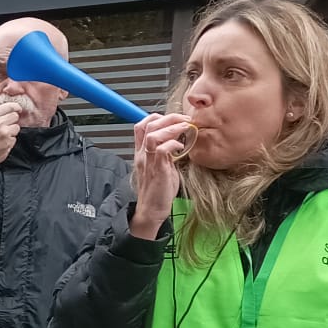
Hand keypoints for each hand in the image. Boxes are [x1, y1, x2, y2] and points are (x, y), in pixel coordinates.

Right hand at [0, 100, 24, 167]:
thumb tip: (6, 113)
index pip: (10, 106)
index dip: (16, 107)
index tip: (18, 109)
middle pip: (15, 117)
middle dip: (11, 121)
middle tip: (4, 126)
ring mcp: (4, 134)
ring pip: (16, 128)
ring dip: (11, 132)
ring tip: (0, 137)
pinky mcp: (8, 144)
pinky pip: (14, 140)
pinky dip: (9, 142)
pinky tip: (0, 144)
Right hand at [128, 114, 189, 238]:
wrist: (152, 210)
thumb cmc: (158, 191)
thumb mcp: (162, 166)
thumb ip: (167, 153)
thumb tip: (179, 141)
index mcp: (142, 153)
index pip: (141, 126)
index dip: (157, 117)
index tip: (175, 119)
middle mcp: (142, 154)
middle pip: (148, 124)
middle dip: (169, 118)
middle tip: (185, 120)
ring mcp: (148, 161)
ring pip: (153, 134)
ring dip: (172, 127)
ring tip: (185, 128)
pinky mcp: (157, 170)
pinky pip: (161, 149)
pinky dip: (173, 144)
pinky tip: (181, 147)